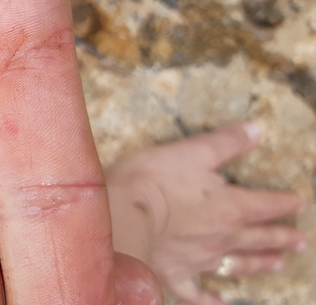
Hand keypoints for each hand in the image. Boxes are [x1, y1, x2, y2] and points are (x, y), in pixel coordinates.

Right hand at [107, 123, 305, 304]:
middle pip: (260, 238)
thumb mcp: (192, 152)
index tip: (300, 203)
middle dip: (282, 238)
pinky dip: (209, 300)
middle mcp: (223, 237)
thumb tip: (257, 130)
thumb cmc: (153, 181)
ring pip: (238, 264)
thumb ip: (226, 143)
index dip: (286, 203)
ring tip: (277, 265)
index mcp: (232, 207)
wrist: (121, 219)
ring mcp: (200, 260)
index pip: (268, 205)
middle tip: (300, 242)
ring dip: (259, 264)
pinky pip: (197, 294)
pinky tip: (220, 303)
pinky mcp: (175, 275)